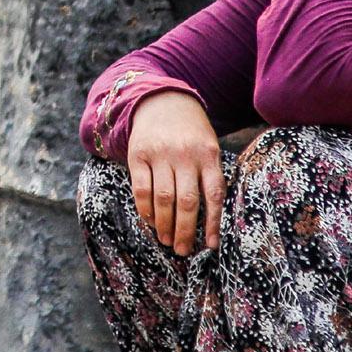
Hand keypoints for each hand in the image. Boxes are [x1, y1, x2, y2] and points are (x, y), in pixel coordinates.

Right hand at [124, 91, 221, 256]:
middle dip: (185, 231)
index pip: (213, 194)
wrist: (163, 101)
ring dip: (164, 224)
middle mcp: (185, 155)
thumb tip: (211, 221)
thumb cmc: (191, 134)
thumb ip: (210, 176)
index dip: (213, 223)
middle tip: (182, 250)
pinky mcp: (138, 154)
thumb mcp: (209, 148)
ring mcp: (160, 154)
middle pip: (186, 201)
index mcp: (208, 154)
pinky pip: (141, 188)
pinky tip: (150, 222)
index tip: (210, 246)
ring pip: (163, 198)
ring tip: (167, 240)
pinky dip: (145, 209)